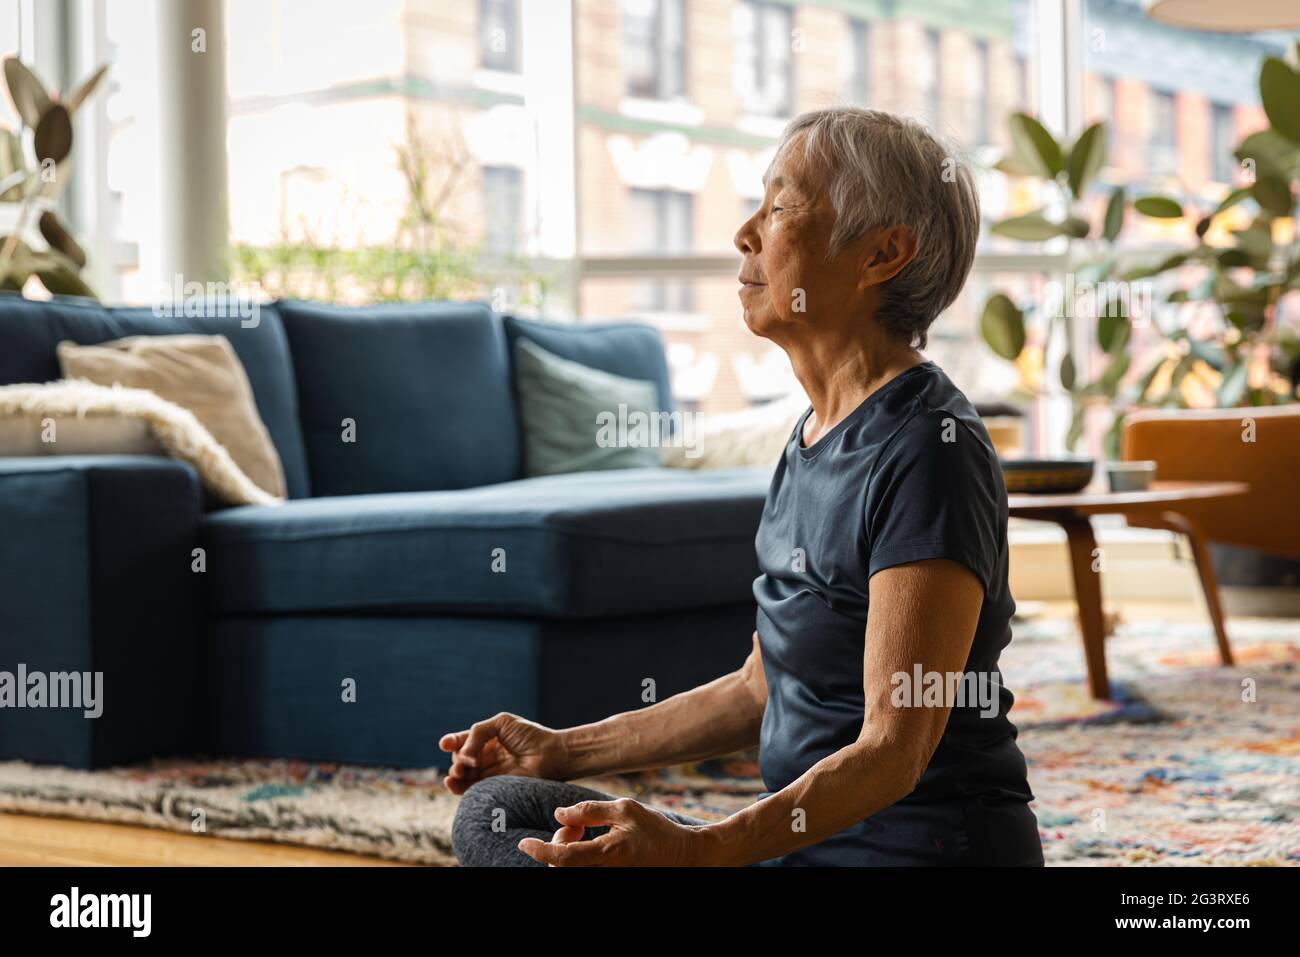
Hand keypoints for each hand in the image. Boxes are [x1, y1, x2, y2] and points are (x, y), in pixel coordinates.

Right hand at [438, 712, 567, 794]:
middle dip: (457, 760)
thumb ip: (478, 732)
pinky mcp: (492, 787)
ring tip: (458, 772)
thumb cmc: (530, 736)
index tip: (445, 744)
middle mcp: (485, 756)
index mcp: (486, 739)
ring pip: (462, 775)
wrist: (551, 755)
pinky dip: (457, 787)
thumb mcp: (502, 723)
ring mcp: (488, 772)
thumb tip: (464, 753)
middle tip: (468, 761)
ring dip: (455, 773)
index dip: (452, 742)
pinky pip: (470, 789)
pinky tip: (452, 782)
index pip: (462, 740)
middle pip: (460, 758)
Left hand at [517, 798, 711, 866]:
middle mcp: (606, 873)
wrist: (682, 856)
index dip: (540, 851)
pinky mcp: (609, 880)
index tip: (524, 843)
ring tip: (582, 835)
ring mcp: (608, 879)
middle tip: (573, 827)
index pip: (564, 858)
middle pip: (562, 866)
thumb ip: (589, 811)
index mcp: (610, 852)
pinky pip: (580, 873)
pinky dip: (575, 860)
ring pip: (569, 871)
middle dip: (557, 843)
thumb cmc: (654, 830)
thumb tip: (559, 814)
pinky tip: (587, 846)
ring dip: (565, 852)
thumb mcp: (625, 809)